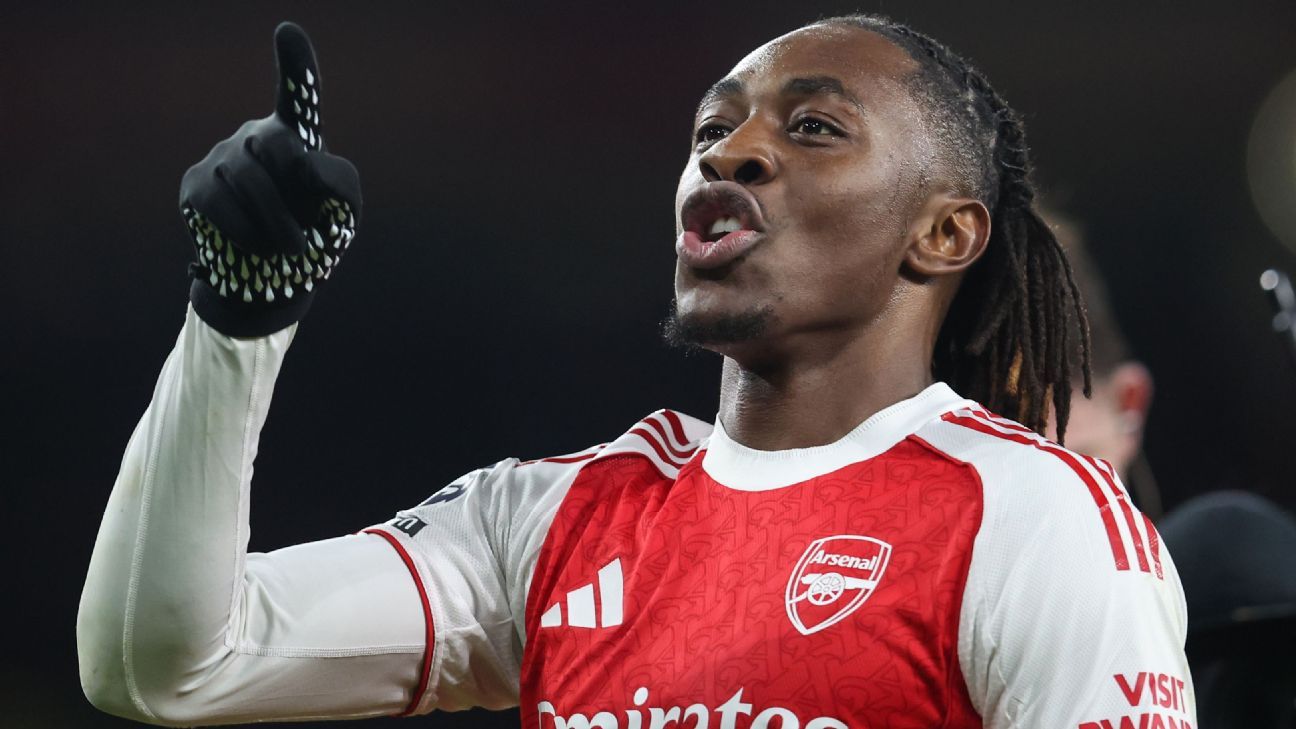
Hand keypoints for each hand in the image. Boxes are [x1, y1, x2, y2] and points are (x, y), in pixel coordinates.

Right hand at [179, 22, 361, 336]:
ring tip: (287, 250)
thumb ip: (341, 182)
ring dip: (277, 225)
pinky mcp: (194, 186)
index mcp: (297, 138)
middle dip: (297, 200)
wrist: (274, 282)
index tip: (287, 31)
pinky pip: (221, 203)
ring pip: (252, 180)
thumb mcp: (344, 214)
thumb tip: (306, 163)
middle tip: (305, 239)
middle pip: (280, 151)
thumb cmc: (314, 238)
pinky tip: (256, 248)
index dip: (296, 66)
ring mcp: (220, 158)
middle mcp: (255, 137)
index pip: (298, 96)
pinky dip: (247, 233)